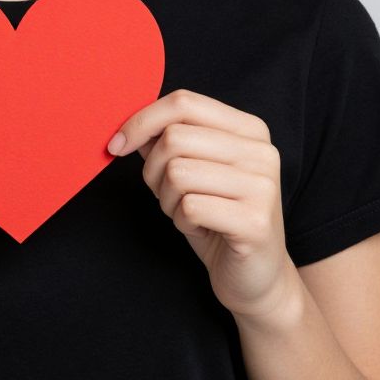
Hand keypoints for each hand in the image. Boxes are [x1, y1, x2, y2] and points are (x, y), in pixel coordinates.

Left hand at [107, 88, 299, 322]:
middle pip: (174, 137)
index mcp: (248, 128)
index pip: (183, 102)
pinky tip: (200, 228)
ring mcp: (263, 185)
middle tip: (165, 194)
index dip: (141, 121)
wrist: (256, 277)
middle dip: (153, 170)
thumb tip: (128, 122)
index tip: (117, 145)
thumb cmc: (216, 216)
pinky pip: (189, 206)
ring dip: (167, 199)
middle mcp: (261, 151)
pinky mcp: (256, 222)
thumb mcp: (191, 170)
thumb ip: (165, 140)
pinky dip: (181, 221)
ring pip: (177, 172)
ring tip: (187, 212)